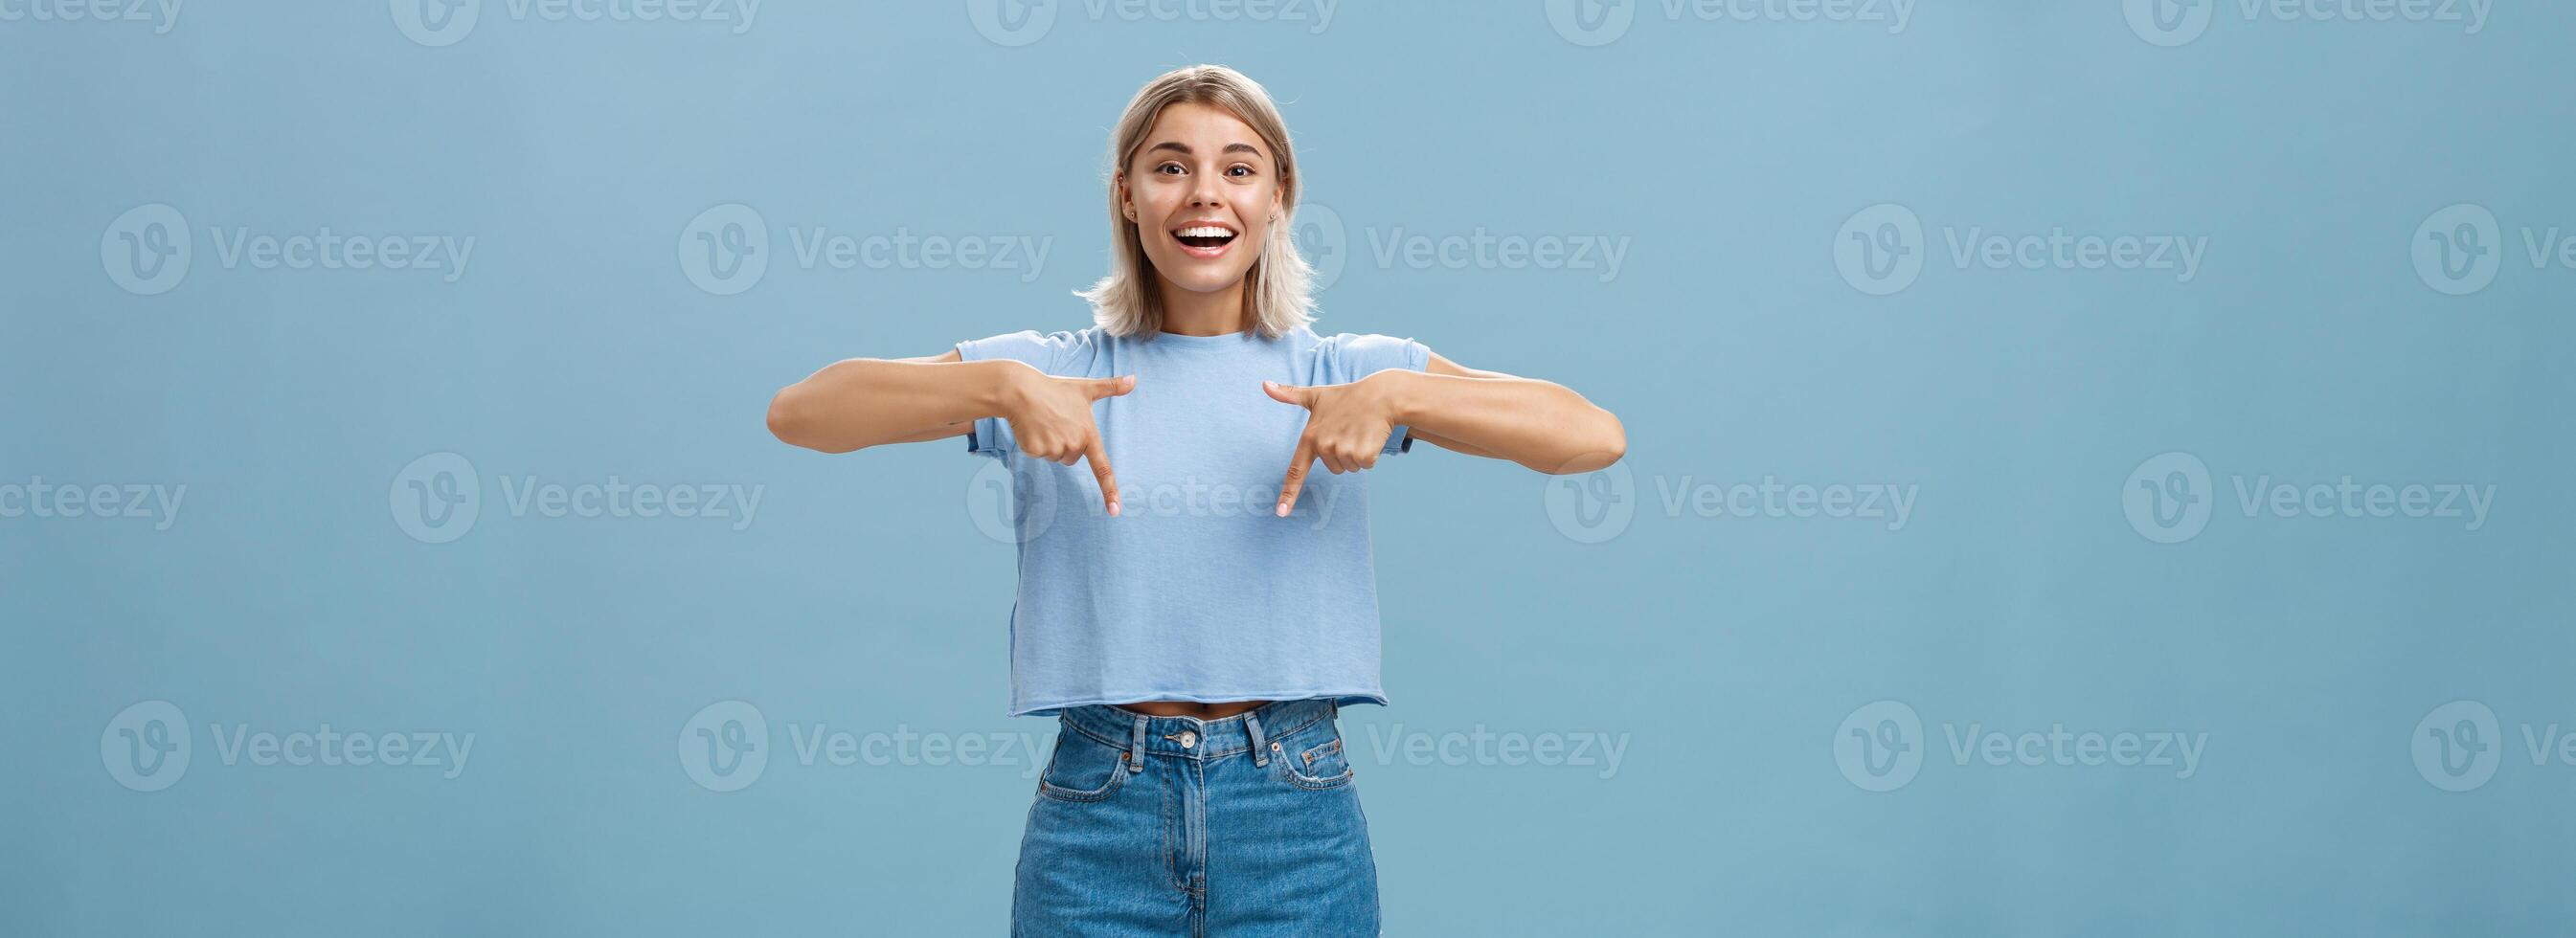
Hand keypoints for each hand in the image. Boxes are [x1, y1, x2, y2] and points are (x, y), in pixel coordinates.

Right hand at [1000, 367, 1133, 515]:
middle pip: (1071, 459)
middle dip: (1064, 443)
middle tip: (1056, 421)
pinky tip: (1032, 426)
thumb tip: (1135, 379)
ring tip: (1043, 421)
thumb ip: (1111, 387)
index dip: (1110, 490)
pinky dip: (1034, 444)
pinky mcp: (1035, 450)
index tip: (1115, 511)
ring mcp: (1054, 448)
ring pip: (1054, 457)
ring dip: (1049, 443)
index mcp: (1088, 434)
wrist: (1021, 389)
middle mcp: (1073, 444)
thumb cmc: (1055, 388)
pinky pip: (1038, 455)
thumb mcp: (1085, 387)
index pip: (1103, 468)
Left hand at [1263, 375, 1399, 516]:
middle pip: (1333, 468)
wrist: (1380, 395)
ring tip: (1360, 430)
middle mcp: (1325, 446)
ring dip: (1357, 453)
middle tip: (1349, 430)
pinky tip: (1371, 436)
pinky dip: (1371, 454)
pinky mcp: (1363, 455)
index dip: (1288, 493)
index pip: (1296, 470)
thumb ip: (1290, 394)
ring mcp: (1344, 451)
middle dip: (1343, 453)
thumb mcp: (1316, 395)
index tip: (1281, 513)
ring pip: (1350, 468)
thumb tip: (1264, 384)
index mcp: (1310, 437)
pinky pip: (1365, 465)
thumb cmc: (1347, 396)